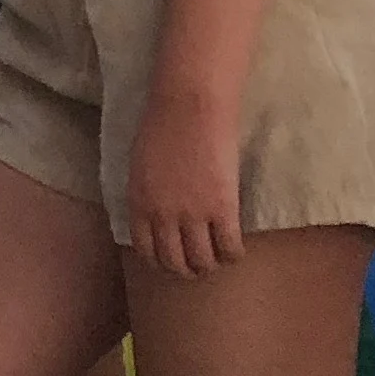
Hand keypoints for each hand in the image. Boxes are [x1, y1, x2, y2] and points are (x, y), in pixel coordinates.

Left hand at [126, 83, 245, 278]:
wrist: (188, 106)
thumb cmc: (162, 124)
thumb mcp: (140, 163)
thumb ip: (146, 191)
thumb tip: (154, 210)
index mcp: (138, 202)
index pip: (146, 249)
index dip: (161, 261)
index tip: (172, 260)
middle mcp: (162, 215)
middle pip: (174, 262)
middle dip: (186, 269)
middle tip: (198, 265)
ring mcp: (193, 215)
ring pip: (202, 261)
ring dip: (211, 265)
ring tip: (218, 258)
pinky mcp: (222, 209)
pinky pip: (229, 248)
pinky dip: (234, 255)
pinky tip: (236, 249)